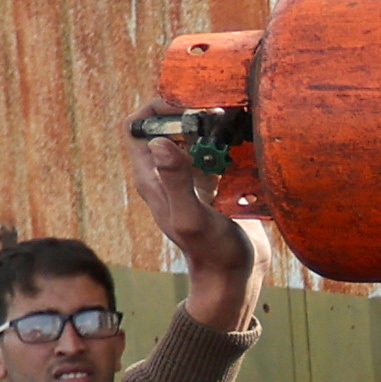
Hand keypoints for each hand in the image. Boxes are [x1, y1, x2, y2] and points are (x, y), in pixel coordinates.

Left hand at [127, 129, 265, 333]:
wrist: (237, 273)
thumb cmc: (211, 252)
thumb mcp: (191, 217)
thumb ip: (176, 181)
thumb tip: (160, 142)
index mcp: (151, 177)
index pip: (135, 127)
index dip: (154, 110)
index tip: (185, 107)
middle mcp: (167, 173)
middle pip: (167, 124)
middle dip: (189, 112)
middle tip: (217, 113)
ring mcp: (191, 176)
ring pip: (193, 134)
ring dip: (212, 124)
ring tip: (233, 124)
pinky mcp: (216, 181)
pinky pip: (216, 149)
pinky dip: (229, 140)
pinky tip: (245, 142)